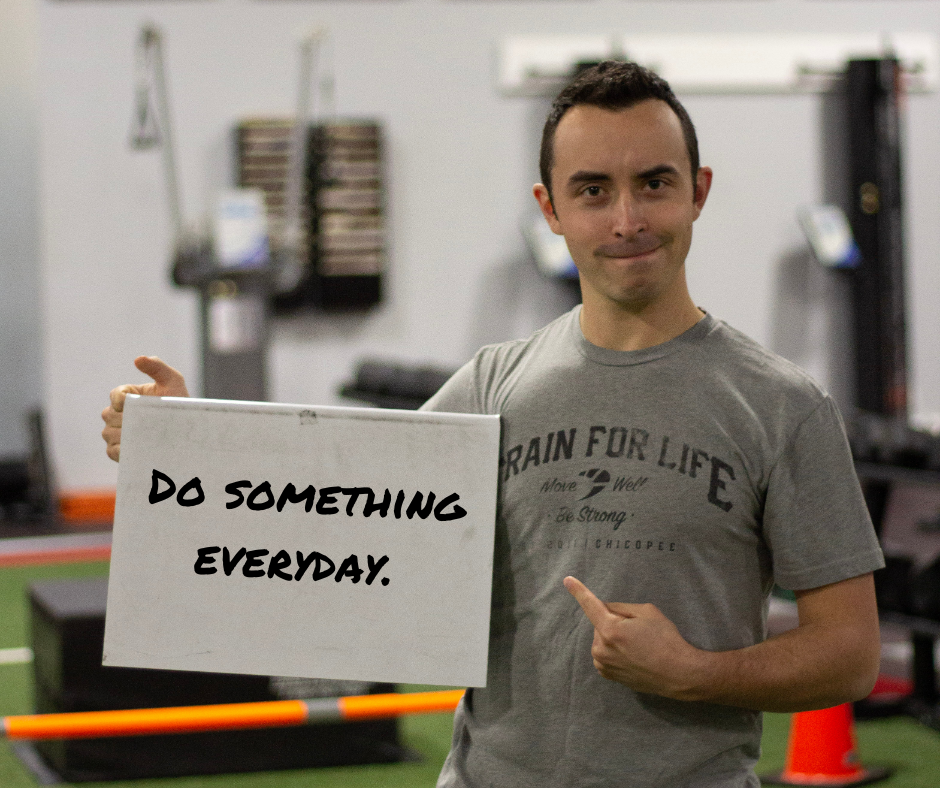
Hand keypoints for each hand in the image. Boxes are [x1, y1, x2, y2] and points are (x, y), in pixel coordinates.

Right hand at [101, 356, 188, 461]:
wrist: (187, 430)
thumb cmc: (179, 403)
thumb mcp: (173, 381)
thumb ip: (158, 367)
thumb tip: (138, 359)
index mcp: (127, 394)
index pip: (115, 395)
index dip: (122, 400)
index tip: (134, 404)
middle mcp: (117, 413)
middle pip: (109, 415)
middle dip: (126, 418)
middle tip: (146, 422)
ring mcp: (116, 432)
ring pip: (108, 433)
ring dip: (125, 434)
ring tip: (145, 435)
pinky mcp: (119, 450)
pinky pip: (112, 451)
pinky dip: (122, 450)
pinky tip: (138, 448)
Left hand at [563, 576, 704, 699]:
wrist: (679, 674)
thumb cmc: (666, 640)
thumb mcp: (647, 612)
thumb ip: (621, 607)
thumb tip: (605, 608)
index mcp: (610, 630)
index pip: (590, 605)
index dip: (579, 591)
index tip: (567, 580)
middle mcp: (601, 649)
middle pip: (601, 623)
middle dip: (614, 621)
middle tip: (638, 630)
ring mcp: (603, 664)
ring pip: (602, 638)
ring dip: (614, 637)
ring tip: (638, 645)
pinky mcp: (607, 675)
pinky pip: (604, 653)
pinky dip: (614, 650)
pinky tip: (633, 655)